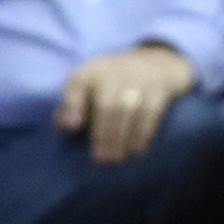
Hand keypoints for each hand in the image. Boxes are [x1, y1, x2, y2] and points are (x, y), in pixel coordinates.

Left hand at [54, 44, 195, 162]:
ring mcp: (139, 76)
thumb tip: (64, 126)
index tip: (71, 128)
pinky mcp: (159, 85)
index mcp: (91, 71)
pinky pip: (151, 110)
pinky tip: (137, 149)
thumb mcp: (90, 87)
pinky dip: (144, 131)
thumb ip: (72, 107)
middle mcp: (114, 70)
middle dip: (103, 134)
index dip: (72, 105)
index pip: (78, 83)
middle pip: (107, 103)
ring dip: (122, 136)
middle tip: (102, 160)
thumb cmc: (111, 84)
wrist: (155, 63)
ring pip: (129, 108)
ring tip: (117, 159)